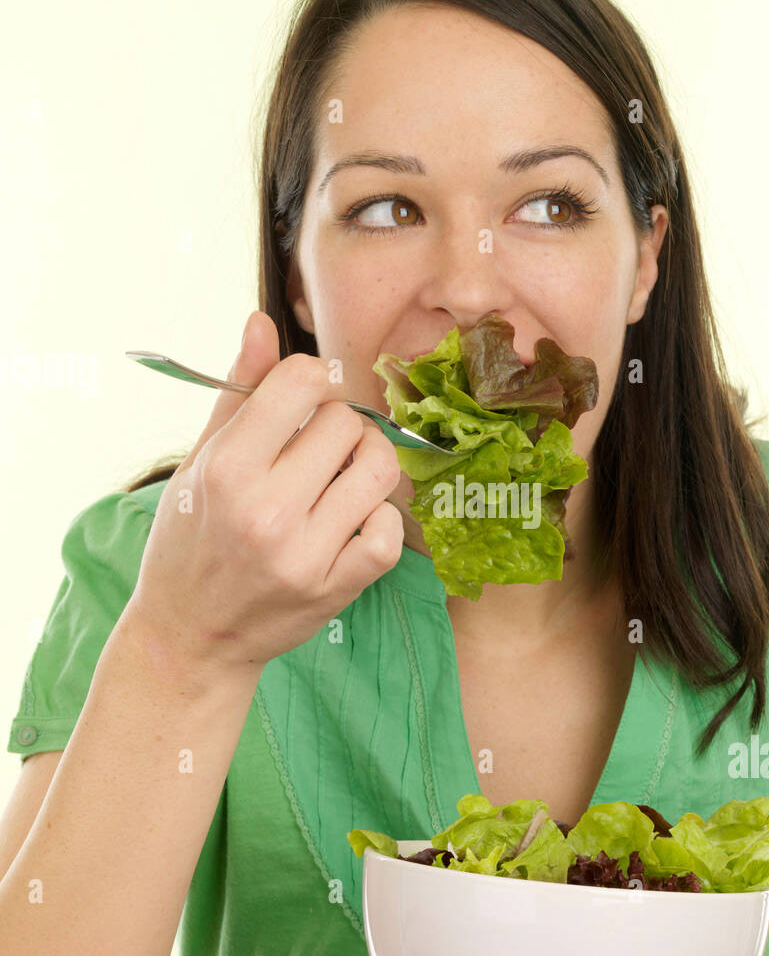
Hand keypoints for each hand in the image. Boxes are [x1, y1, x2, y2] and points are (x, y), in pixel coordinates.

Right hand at [127, 310, 404, 673]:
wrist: (191, 634)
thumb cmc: (192, 538)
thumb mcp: (200, 460)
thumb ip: (239, 390)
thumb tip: (262, 321)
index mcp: (228, 468)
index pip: (303, 381)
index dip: (311, 380)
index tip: (303, 400)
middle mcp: (266, 510)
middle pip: (346, 422)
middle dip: (338, 425)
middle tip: (318, 448)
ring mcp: (305, 553)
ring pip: (378, 469)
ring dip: (367, 463)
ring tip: (342, 474)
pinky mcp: (335, 588)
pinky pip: (390, 531)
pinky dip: (381, 518)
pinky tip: (355, 517)